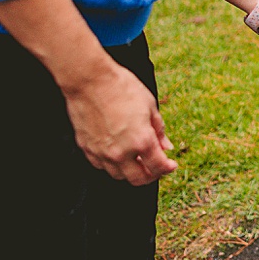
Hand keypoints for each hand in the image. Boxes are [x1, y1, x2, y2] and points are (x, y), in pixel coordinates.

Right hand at [61, 61, 177, 184]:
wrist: (89, 80)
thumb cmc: (121, 87)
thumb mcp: (150, 105)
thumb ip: (159, 131)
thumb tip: (166, 147)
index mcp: (141, 140)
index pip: (158, 167)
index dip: (168, 168)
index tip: (171, 165)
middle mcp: (121, 152)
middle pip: (138, 179)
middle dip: (151, 175)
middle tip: (156, 167)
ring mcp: (101, 152)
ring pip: (118, 175)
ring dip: (130, 171)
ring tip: (137, 159)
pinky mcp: (87, 148)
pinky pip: (101, 165)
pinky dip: (112, 164)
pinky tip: (118, 153)